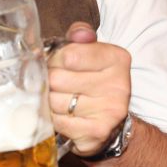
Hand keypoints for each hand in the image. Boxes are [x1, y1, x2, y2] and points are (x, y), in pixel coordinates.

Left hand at [47, 22, 130, 156]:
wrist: (111, 122)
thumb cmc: (92, 81)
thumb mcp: (89, 52)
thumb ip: (80, 36)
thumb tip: (79, 34)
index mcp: (116, 58)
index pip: (68, 55)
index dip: (55, 60)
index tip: (59, 65)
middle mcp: (118, 84)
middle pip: (56, 78)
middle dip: (48, 81)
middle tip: (55, 84)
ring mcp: (109, 110)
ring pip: (54, 101)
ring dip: (49, 101)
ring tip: (59, 100)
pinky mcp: (97, 132)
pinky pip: (58, 122)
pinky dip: (53, 119)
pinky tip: (62, 115)